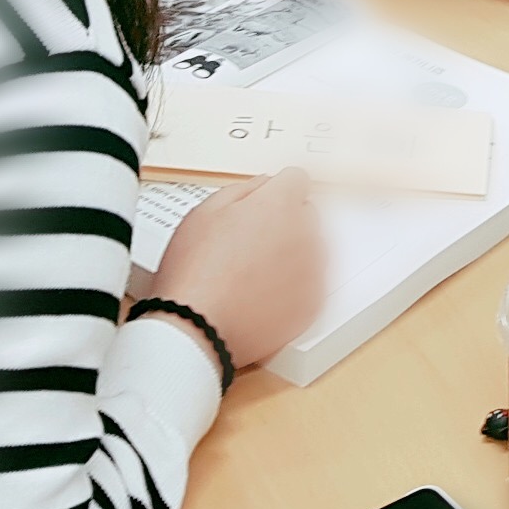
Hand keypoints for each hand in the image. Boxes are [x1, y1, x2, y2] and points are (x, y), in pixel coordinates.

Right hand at [147, 168, 325, 370]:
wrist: (197, 329)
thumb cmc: (194, 272)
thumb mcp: (205, 212)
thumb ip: (244, 189)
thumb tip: (266, 185)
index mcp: (280, 204)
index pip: (297, 179)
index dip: (276, 191)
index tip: (264, 204)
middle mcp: (306, 233)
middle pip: (306, 213)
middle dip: (284, 221)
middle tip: (250, 244)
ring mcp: (314, 270)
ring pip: (312, 249)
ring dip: (292, 253)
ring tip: (253, 274)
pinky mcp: (314, 303)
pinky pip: (311, 283)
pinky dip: (294, 286)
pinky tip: (263, 295)